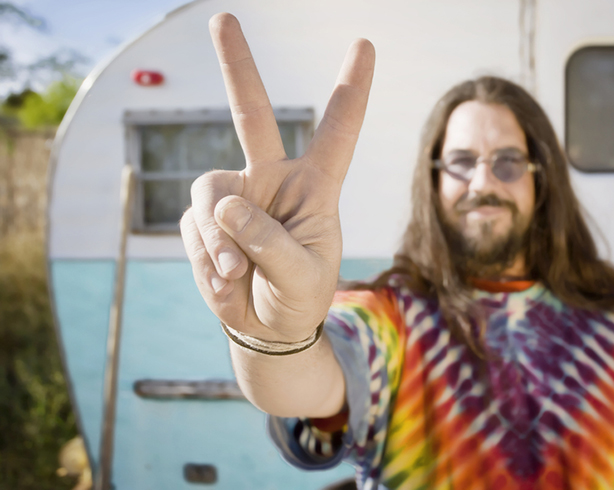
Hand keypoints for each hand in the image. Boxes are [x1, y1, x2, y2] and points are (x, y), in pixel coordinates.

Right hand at [180, 13, 374, 341]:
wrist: (267, 327)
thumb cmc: (300, 297)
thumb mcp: (302, 277)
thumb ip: (269, 242)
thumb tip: (226, 205)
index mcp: (316, 186)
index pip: (337, 131)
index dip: (350, 89)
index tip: (364, 44)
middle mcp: (273, 180)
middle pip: (252, 115)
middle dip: (237, 67)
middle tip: (222, 18)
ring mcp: (236, 197)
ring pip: (211, 193)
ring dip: (220, 240)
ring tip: (238, 273)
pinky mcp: (206, 219)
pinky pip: (195, 227)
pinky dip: (207, 260)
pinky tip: (226, 282)